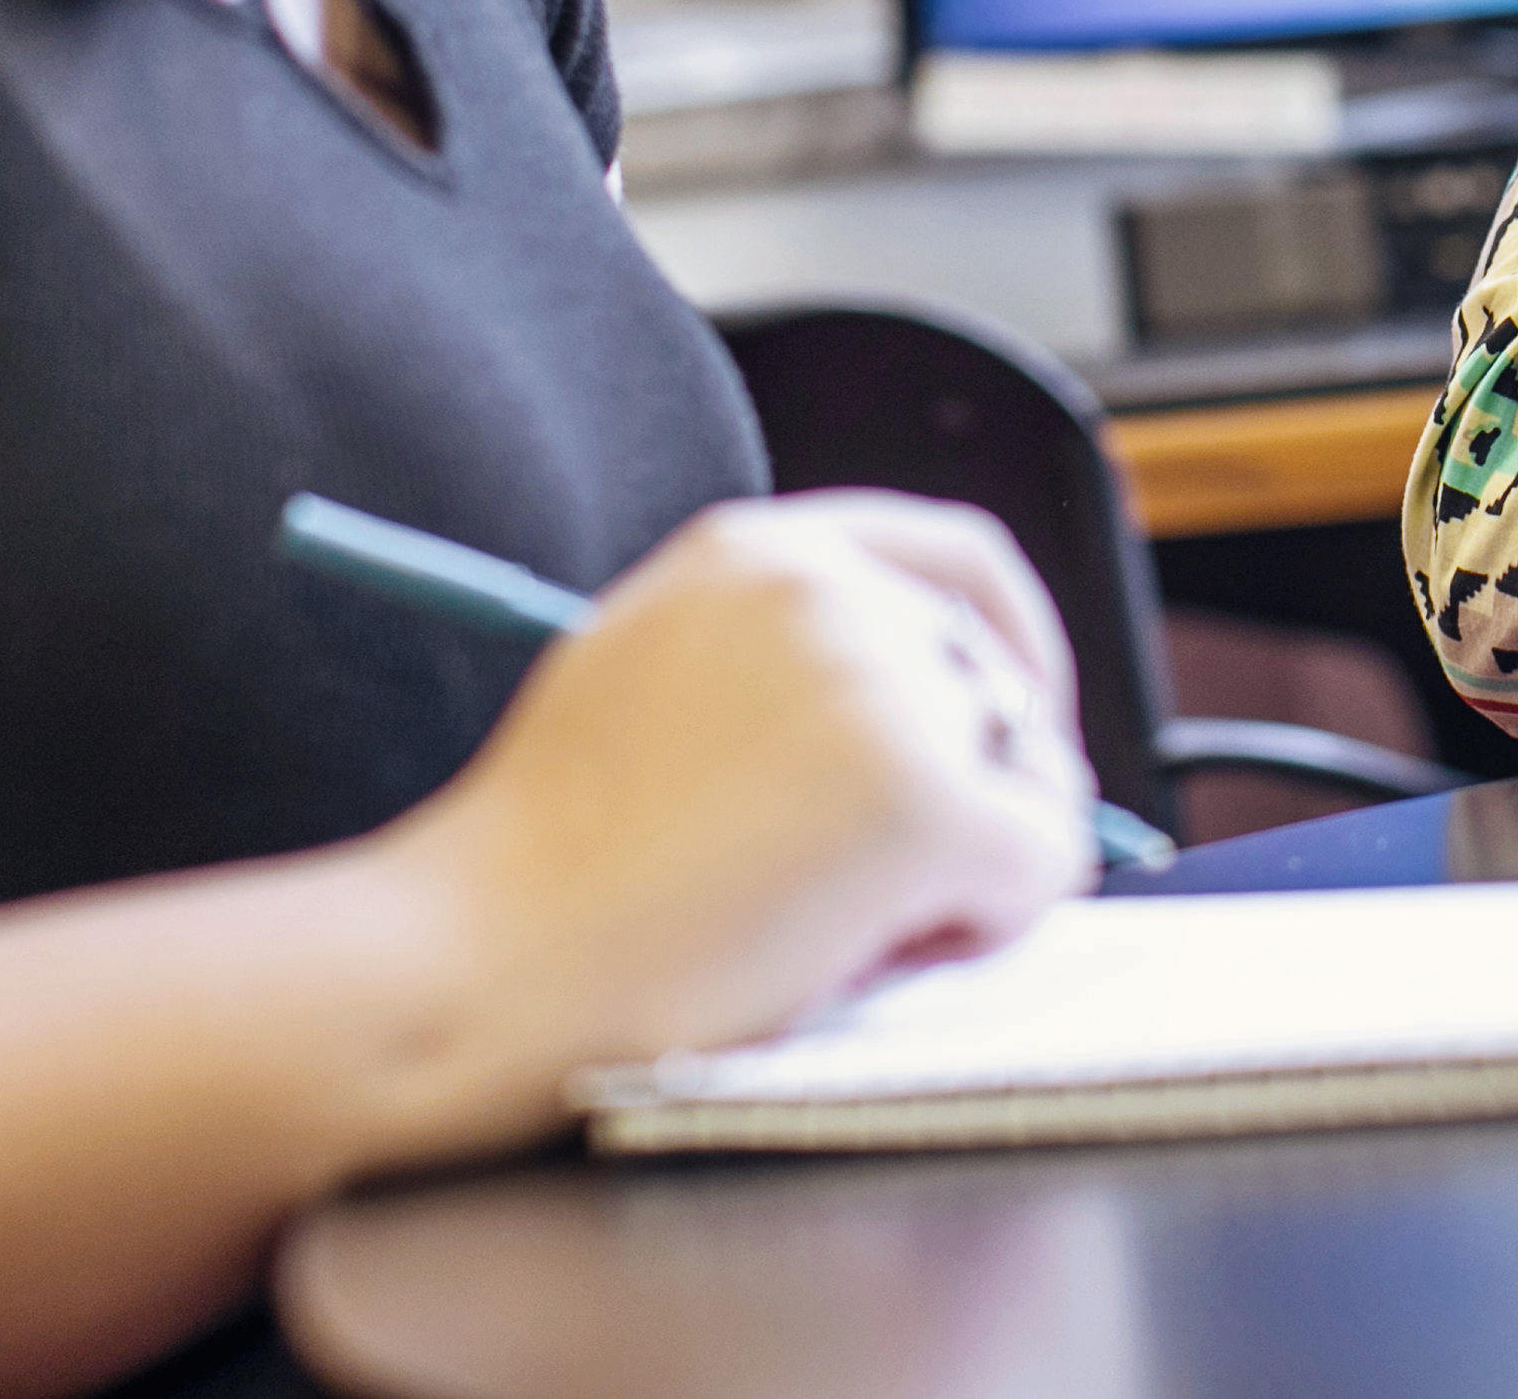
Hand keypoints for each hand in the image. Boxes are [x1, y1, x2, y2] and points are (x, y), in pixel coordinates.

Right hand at [363, 492, 1097, 1144]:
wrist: (476, 967)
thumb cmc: (547, 867)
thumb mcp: (650, 674)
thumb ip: (774, 654)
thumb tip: (926, 700)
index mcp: (756, 550)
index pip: (961, 560)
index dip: (1018, 650)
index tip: (1018, 728)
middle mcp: (830, 594)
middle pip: (1001, 689)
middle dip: (974, 793)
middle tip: (886, 893)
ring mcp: (884, 693)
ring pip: (1033, 783)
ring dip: (967, 869)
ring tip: (836, 928)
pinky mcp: (923, 802)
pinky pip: (1041, 866)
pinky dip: (986, 928)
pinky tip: (868, 955)